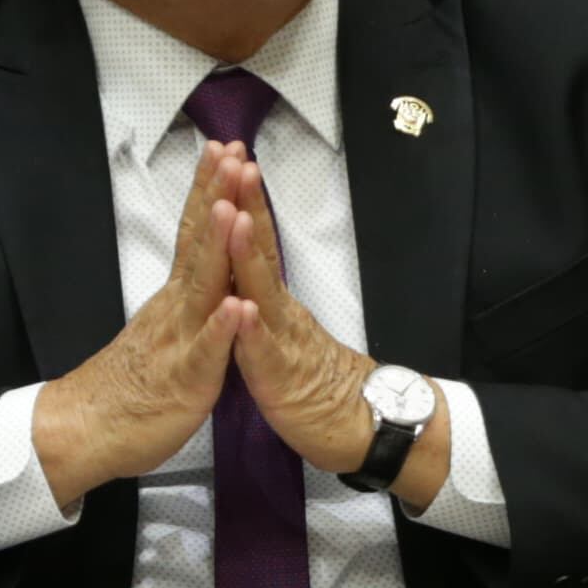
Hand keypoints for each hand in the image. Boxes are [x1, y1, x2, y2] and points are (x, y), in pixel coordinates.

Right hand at [33, 139, 247, 509]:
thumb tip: (207, 273)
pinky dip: (221, 329)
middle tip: (230, 153)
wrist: (85, 430)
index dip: (210, 191)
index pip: (195, 233)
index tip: (224, 150)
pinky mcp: (186, 380)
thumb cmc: (129, 387)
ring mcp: (180, 340)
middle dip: (217, 197)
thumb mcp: (165, 332)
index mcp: (176, 298)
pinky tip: (235, 307)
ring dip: (216, 246)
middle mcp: (177, 308)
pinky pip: (205, 352)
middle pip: (199, 244)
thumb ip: (187, 302)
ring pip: (201, 287)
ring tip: (230, 208)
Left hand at [211, 149, 384, 474]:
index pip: (255, 243)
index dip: (242, 202)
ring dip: (249, 255)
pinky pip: (265, 353)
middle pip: (262, 252)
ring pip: (263, 293)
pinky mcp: (280, 379)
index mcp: (274, 301)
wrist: (358, 425)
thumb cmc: (313, 382)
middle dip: (248, 207)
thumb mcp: (281, 332)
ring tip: (238, 218)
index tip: (229, 162)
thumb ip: (264, 300)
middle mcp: (280, 311)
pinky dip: (254, 330)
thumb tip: (246, 268)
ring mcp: (282, 342)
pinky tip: (246, 308)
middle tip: (239, 164)